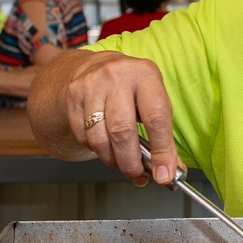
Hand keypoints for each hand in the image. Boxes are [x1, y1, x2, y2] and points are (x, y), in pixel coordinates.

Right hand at [51, 51, 178, 186]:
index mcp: (146, 74)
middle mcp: (118, 76)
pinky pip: (84, 137)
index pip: (156, 119)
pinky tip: (106, 145)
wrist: (97, 67)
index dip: (161, 151)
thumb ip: (164, 135)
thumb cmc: (132, 88)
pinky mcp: (73, 96)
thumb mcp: (154, 100)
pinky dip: (96, 150)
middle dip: (131, 162)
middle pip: (123, 131)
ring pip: (100, 138)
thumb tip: (170, 170)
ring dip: (113, 160)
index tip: (163, 175)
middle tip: (138, 175)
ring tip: (122, 162)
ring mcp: (92, 85)